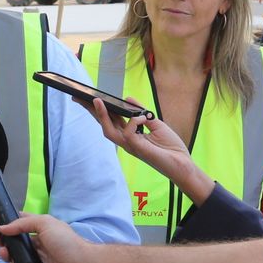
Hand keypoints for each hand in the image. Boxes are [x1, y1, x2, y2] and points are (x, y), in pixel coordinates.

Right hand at [0, 214, 91, 262]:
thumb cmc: (65, 242)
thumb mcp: (45, 223)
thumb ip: (22, 224)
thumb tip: (3, 228)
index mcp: (42, 230)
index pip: (21, 223)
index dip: (7, 221)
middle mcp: (39, 245)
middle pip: (15, 242)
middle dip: (2, 240)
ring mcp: (38, 261)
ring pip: (16, 258)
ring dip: (7, 256)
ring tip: (5, 255)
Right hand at [87, 100, 213, 202]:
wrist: (182, 163)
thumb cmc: (170, 147)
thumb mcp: (155, 123)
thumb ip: (141, 112)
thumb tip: (128, 98)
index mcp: (130, 136)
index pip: (111, 121)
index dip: (101, 110)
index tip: (91, 98)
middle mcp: (126, 141)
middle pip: (104, 125)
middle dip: (92, 112)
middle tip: (80, 99)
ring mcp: (130, 146)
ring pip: (109, 130)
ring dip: (102, 115)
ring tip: (96, 101)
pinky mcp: (137, 148)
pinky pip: (129, 131)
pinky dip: (134, 120)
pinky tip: (142, 117)